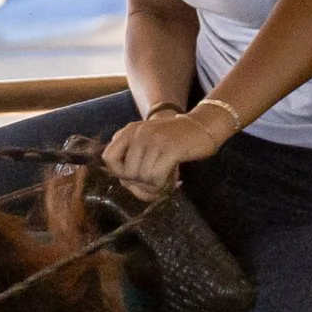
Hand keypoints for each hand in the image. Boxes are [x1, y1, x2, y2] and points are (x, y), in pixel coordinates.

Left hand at [103, 110, 225, 198]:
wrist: (203, 126)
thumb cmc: (175, 141)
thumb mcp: (148, 142)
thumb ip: (132, 158)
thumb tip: (127, 184)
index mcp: (130, 131)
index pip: (108, 158)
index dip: (119, 173)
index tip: (135, 176)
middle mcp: (139, 133)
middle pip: (127, 173)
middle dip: (141, 184)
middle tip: (156, 182)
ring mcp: (154, 139)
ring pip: (142, 177)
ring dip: (155, 186)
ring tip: (166, 181)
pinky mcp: (170, 148)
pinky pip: (156, 177)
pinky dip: (163, 184)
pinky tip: (173, 180)